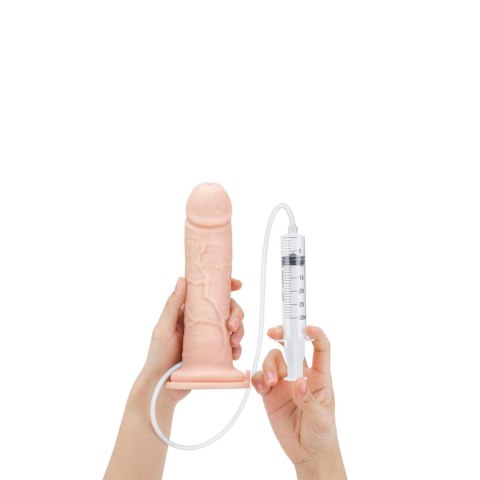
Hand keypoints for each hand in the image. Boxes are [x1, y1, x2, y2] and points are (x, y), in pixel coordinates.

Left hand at [138, 276, 244, 406]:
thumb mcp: (163, 328)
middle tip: (233, 325)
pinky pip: (232, 347)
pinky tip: (236, 354)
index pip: (209, 293)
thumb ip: (172, 305)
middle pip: (227, 309)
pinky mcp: (216, 353)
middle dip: (236, 313)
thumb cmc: (158, 356)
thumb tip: (182, 280)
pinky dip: (238, 348)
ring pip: (233, 327)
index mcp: (189, 311)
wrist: (161, 386)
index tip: (237, 285)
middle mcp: (202, 322)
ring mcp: (210, 337)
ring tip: (235, 343)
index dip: (225, 286)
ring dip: (240, 331)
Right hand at [252, 325, 345, 479]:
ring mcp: (284, 383)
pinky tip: (261, 389)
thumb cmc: (323, 433)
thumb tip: (299, 383)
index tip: (306, 328)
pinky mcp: (270, 394)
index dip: (315, 334)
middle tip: (273, 333)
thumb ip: (309, 400)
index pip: (320, 348)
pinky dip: (258, 378)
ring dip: (269, 365)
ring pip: (273, 360)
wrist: (308, 454)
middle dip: (282, 335)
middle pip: (291, 347)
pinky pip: (260, 378)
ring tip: (269, 383)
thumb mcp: (322, 418)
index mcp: (319, 376)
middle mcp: (301, 374)